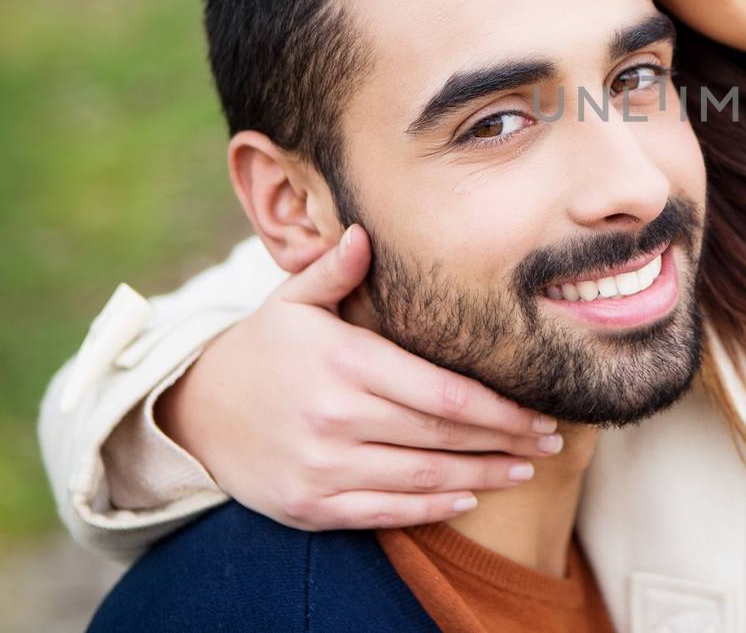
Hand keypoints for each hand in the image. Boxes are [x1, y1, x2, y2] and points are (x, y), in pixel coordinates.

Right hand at [155, 226, 560, 529]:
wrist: (195, 413)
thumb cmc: (263, 349)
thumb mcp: (292, 300)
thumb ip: (337, 269)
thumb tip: (367, 232)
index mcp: (344, 363)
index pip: (443, 391)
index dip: (500, 408)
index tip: (539, 411)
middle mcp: (336, 418)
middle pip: (443, 435)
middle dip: (505, 440)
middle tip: (549, 441)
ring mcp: (323, 467)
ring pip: (423, 478)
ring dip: (482, 476)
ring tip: (525, 468)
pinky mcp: (310, 505)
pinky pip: (385, 513)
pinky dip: (433, 509)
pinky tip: (468, 496)